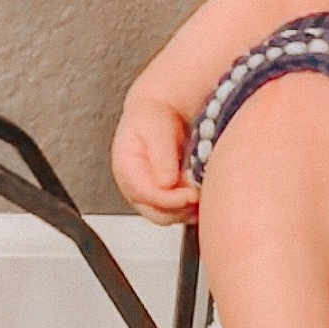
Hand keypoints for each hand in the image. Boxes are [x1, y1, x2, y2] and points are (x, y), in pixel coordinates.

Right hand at [110, 94, 199, 224]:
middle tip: (199, 198)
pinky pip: (174, 211)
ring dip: (185, 211)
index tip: (191, 196)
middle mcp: (133, 185)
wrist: (158, 111)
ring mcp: (146, 193)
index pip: (145, 194)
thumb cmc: (153, 116)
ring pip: (165, 216)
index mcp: (126, 167)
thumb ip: (161, 155)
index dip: (169, 199)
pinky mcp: (160, 196)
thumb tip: (165, 183)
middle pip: (154, 212)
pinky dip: (189, 209)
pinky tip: (201, 199)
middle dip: (179, 210)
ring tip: (203, 198)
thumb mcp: (157, 128)